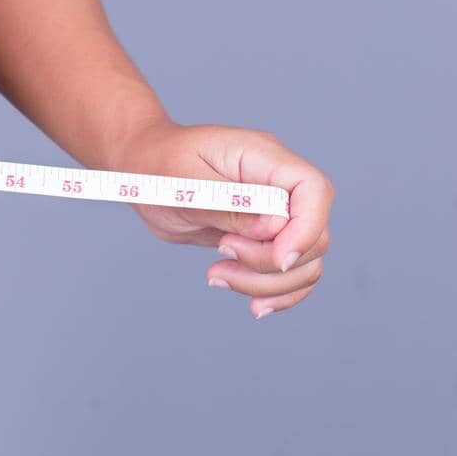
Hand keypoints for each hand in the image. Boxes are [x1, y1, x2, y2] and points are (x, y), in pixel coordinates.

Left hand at [108, 120, 333, 318]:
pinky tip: (245, 297)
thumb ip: (228, 205)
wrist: (142, 171)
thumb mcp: (183, 183)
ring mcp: (273, 214)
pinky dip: (273, 292)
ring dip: (268, 283)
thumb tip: (275, 227)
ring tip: (216, 276)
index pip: (314, 189)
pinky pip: (288, 273)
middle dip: (272, 263)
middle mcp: (277, 185)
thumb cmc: (157, 166)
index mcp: (263, 157)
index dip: (306, 229)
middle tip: (222, 255)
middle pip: (314, 235)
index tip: (277, 259)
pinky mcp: (262, 238)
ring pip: (305, 262)